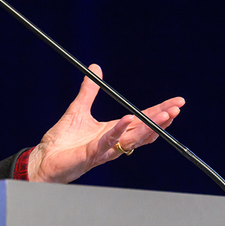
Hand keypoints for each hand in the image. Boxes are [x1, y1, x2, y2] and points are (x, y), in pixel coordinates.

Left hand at [26, 64, 184, 183]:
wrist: (46, 157)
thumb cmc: (63, 140)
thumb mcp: (78, 109)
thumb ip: (89, 91)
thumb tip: (95, 68)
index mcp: (114, 130)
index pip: (141, 119)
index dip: (159, 111)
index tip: (177, 102)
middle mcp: (114, 141)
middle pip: (144, 129)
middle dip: (162, 119)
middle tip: (177, 108)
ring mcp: (106, 149)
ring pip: (134, 137)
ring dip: (150, 126)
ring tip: (165, 114)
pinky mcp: (93, 153)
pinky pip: (110, 141)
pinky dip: (120, 130)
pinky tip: (129, 118)